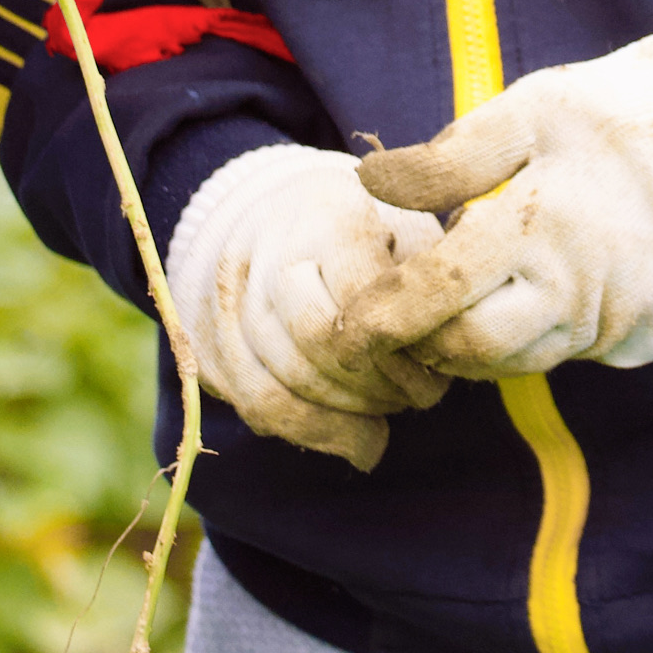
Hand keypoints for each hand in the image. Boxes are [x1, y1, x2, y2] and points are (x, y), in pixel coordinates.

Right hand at [162, 143, 458, 468]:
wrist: (280, 211)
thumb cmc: (368, 228)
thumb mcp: (410, 229)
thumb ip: (427, 284)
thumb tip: (443, 355)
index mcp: (324, 215)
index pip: (355, 296)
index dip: (399, 349)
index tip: (434, 369)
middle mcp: (264, 250)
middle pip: (312, 342)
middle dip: (374, 386)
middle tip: (417, 396)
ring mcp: (226, 296)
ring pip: (277, 383)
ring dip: (344, 417)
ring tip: (386, 416)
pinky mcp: (209, 339)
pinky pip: (253, 405)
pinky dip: (312, 433)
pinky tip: (357, 441)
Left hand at [351, 34, 652, 377]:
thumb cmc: (601, 117)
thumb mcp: (524, 112)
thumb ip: (447, 159)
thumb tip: (368, 181)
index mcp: (542, 220)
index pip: (443, 289)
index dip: (386, 316)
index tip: (347, 330)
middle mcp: (585, 281)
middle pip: (481, 347)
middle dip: (430, 344)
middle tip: (403, 322)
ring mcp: (627, 314)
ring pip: (528, 360)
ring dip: (484, 345)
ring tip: (465, 304)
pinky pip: (580, 353)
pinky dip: (545, 335)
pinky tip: (540, 293)